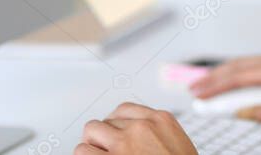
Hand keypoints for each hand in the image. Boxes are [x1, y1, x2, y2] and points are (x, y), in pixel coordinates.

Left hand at [76, 102, 195, 154]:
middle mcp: (141, 127)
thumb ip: (159, 133)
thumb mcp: (178, 143)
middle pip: (107, 120)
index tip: (115, 132)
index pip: (125, 109)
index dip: (116, 123)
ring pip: (91, 131)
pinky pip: (82, 151)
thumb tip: (142, 135)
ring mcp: (123, 143)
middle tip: (106, 149)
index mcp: (161, 120)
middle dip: (104, 135)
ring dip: (92, 145)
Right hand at [190, 53, 260, 125]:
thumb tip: (243, 113)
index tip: (196, 94)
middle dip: (214, 76)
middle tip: (193, 88)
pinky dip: (243, 72)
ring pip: (249, 63)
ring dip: (227, 73)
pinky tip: (238, 81)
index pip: (239, 76)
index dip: (215, 85)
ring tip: (208, 84)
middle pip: (240, 65)